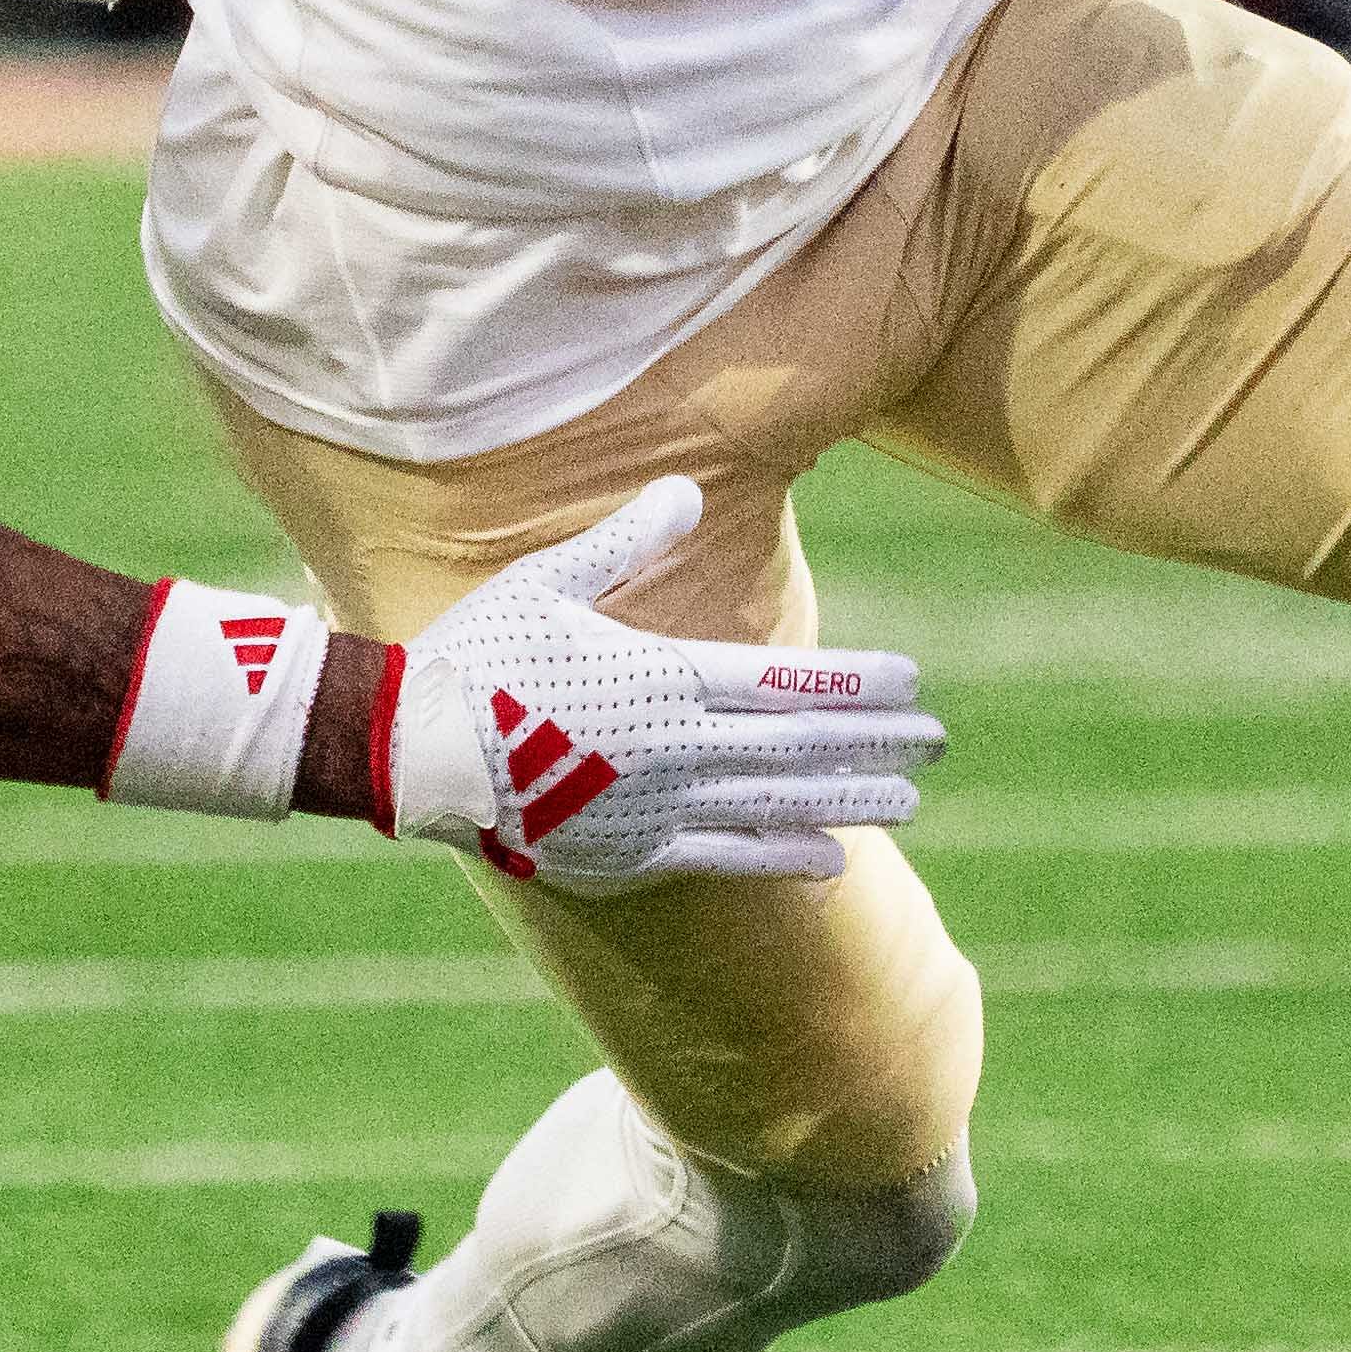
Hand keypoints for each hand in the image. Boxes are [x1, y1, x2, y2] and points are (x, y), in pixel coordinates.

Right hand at [375, 479, 944, 890]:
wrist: (411, 750)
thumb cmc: (475, 653)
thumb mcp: (545, 580)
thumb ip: (625, 540)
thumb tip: (686, 491)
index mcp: (660, 673)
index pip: (786, 679)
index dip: (856, 682)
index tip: (914, 681)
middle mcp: (673, 744)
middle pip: (799, 744)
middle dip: (877, 740)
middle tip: (939, 740)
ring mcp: (656, 805)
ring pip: (777, 804)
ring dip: (850, 798)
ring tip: (908, 798)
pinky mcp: (630, 855)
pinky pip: (726, 860)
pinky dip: (784, 858)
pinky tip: (834, 858)